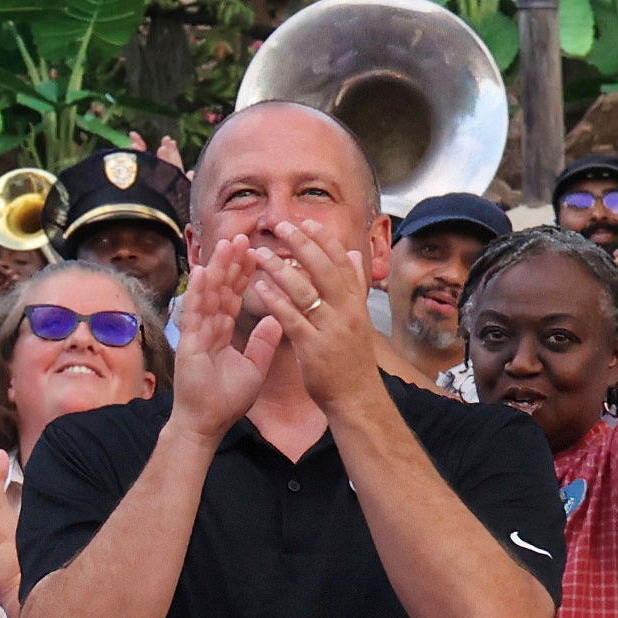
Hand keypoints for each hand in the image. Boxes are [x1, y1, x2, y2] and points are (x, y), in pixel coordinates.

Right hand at [164, 233, 280, 440]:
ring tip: (226, 243)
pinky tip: (205, 271)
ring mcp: (197, 333)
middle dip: (231, 262)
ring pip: (208, 294)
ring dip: (217, 268)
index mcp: (222, 331)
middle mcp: (208, 327)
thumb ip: (263, 343)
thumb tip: (276, 320)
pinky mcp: (189, 343)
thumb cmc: (227, 399)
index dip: (244, 274)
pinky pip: (195, 313)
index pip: (235, 296)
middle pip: (221, 288)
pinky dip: (199, 292)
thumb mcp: (254, 367)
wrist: (208, 422)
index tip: (254, 251)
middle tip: (241, 236)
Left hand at [239, 213, 383, 413]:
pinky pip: (292, 319)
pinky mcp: (313, 346)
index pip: (342, 263)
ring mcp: (331, 328)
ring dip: (281, 269)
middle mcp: (346, 312)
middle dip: (303, 245)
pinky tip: (259, 288)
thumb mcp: (358, 318)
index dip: (325, 241)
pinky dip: (275, 302)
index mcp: (356, 303)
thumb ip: (354, 286)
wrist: (356, 396)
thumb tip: (355, 254)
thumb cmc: (351, 357)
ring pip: (306, 292)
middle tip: (282, 226)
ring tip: (259, 254)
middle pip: (325, 270)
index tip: (307, 221)